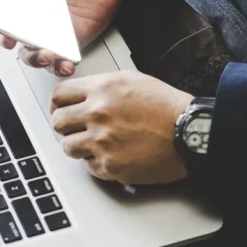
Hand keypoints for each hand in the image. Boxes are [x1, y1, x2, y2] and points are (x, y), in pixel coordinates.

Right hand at [0, 0, 121, 76]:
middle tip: (13, 39)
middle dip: (9, 42)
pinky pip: (60, 60)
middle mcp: (33, 13)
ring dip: (34, 58)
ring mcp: (51, 29)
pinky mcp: (70, 40)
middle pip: (11, 35)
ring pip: (32, 52)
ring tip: (43, 53)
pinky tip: (62, 63)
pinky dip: (59, 67)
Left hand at [50, 70, 193, 185]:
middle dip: (65, 125)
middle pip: (58, 122)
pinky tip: (111, 154)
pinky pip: (88, 167)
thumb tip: (80, 92)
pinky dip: (96, 162)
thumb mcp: (131, 79)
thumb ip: (101, 84)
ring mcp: (102, 142)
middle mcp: (97, 114)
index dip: (58, 103)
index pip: (59, 95)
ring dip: (77, 145)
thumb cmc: (166, 105)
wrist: (189, 132)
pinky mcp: (110, 166)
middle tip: (75, 127)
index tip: (60, 108)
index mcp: (101, 89)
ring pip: (67, 147)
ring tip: (93, 143)